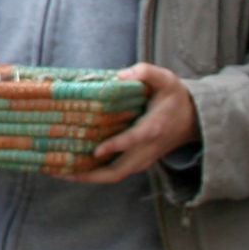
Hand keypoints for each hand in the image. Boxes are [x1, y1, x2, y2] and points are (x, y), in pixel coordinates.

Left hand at [68, 65, 199, 185]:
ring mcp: (140, 160)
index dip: (115, 146)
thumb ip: (147, 72)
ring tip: (56, 170)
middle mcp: (145, 150)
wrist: (192, 120)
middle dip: (87, 175)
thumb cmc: (174, 98)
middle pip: (116, 172)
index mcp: (152, 129)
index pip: (132, 141)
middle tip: (59, 170)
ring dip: (84, 176)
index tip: (96, 149)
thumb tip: (121, 74)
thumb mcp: (166, 79)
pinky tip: (69, 166)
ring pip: (112, 176)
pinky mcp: (135, 163)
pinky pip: (112, 172)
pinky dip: (91, 173)